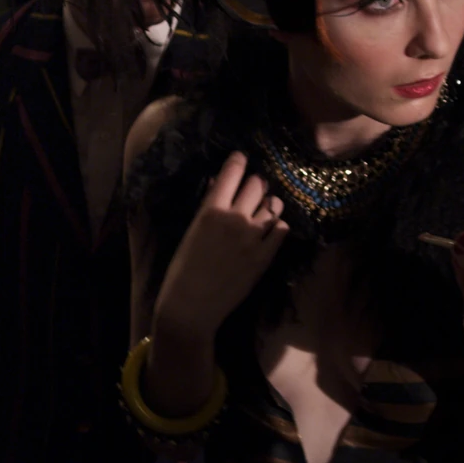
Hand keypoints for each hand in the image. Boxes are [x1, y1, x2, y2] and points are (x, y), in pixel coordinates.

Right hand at [152, 152, 287, 340]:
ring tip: (267, 205)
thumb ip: (207, 206)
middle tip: (255, 185)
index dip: (238, 161)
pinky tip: (272, 228)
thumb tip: (217, 185)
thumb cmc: (182, 269)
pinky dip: (278, 225)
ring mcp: (254, 237)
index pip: (231, 173)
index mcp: (212, 210)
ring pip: (273, 206)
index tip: (241, 157)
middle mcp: (236, 218)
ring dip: (270, 202)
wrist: (192, 305)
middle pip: (256, 185)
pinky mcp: (266, 256)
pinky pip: (282, 230)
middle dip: (256, 182)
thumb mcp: (191, 232)